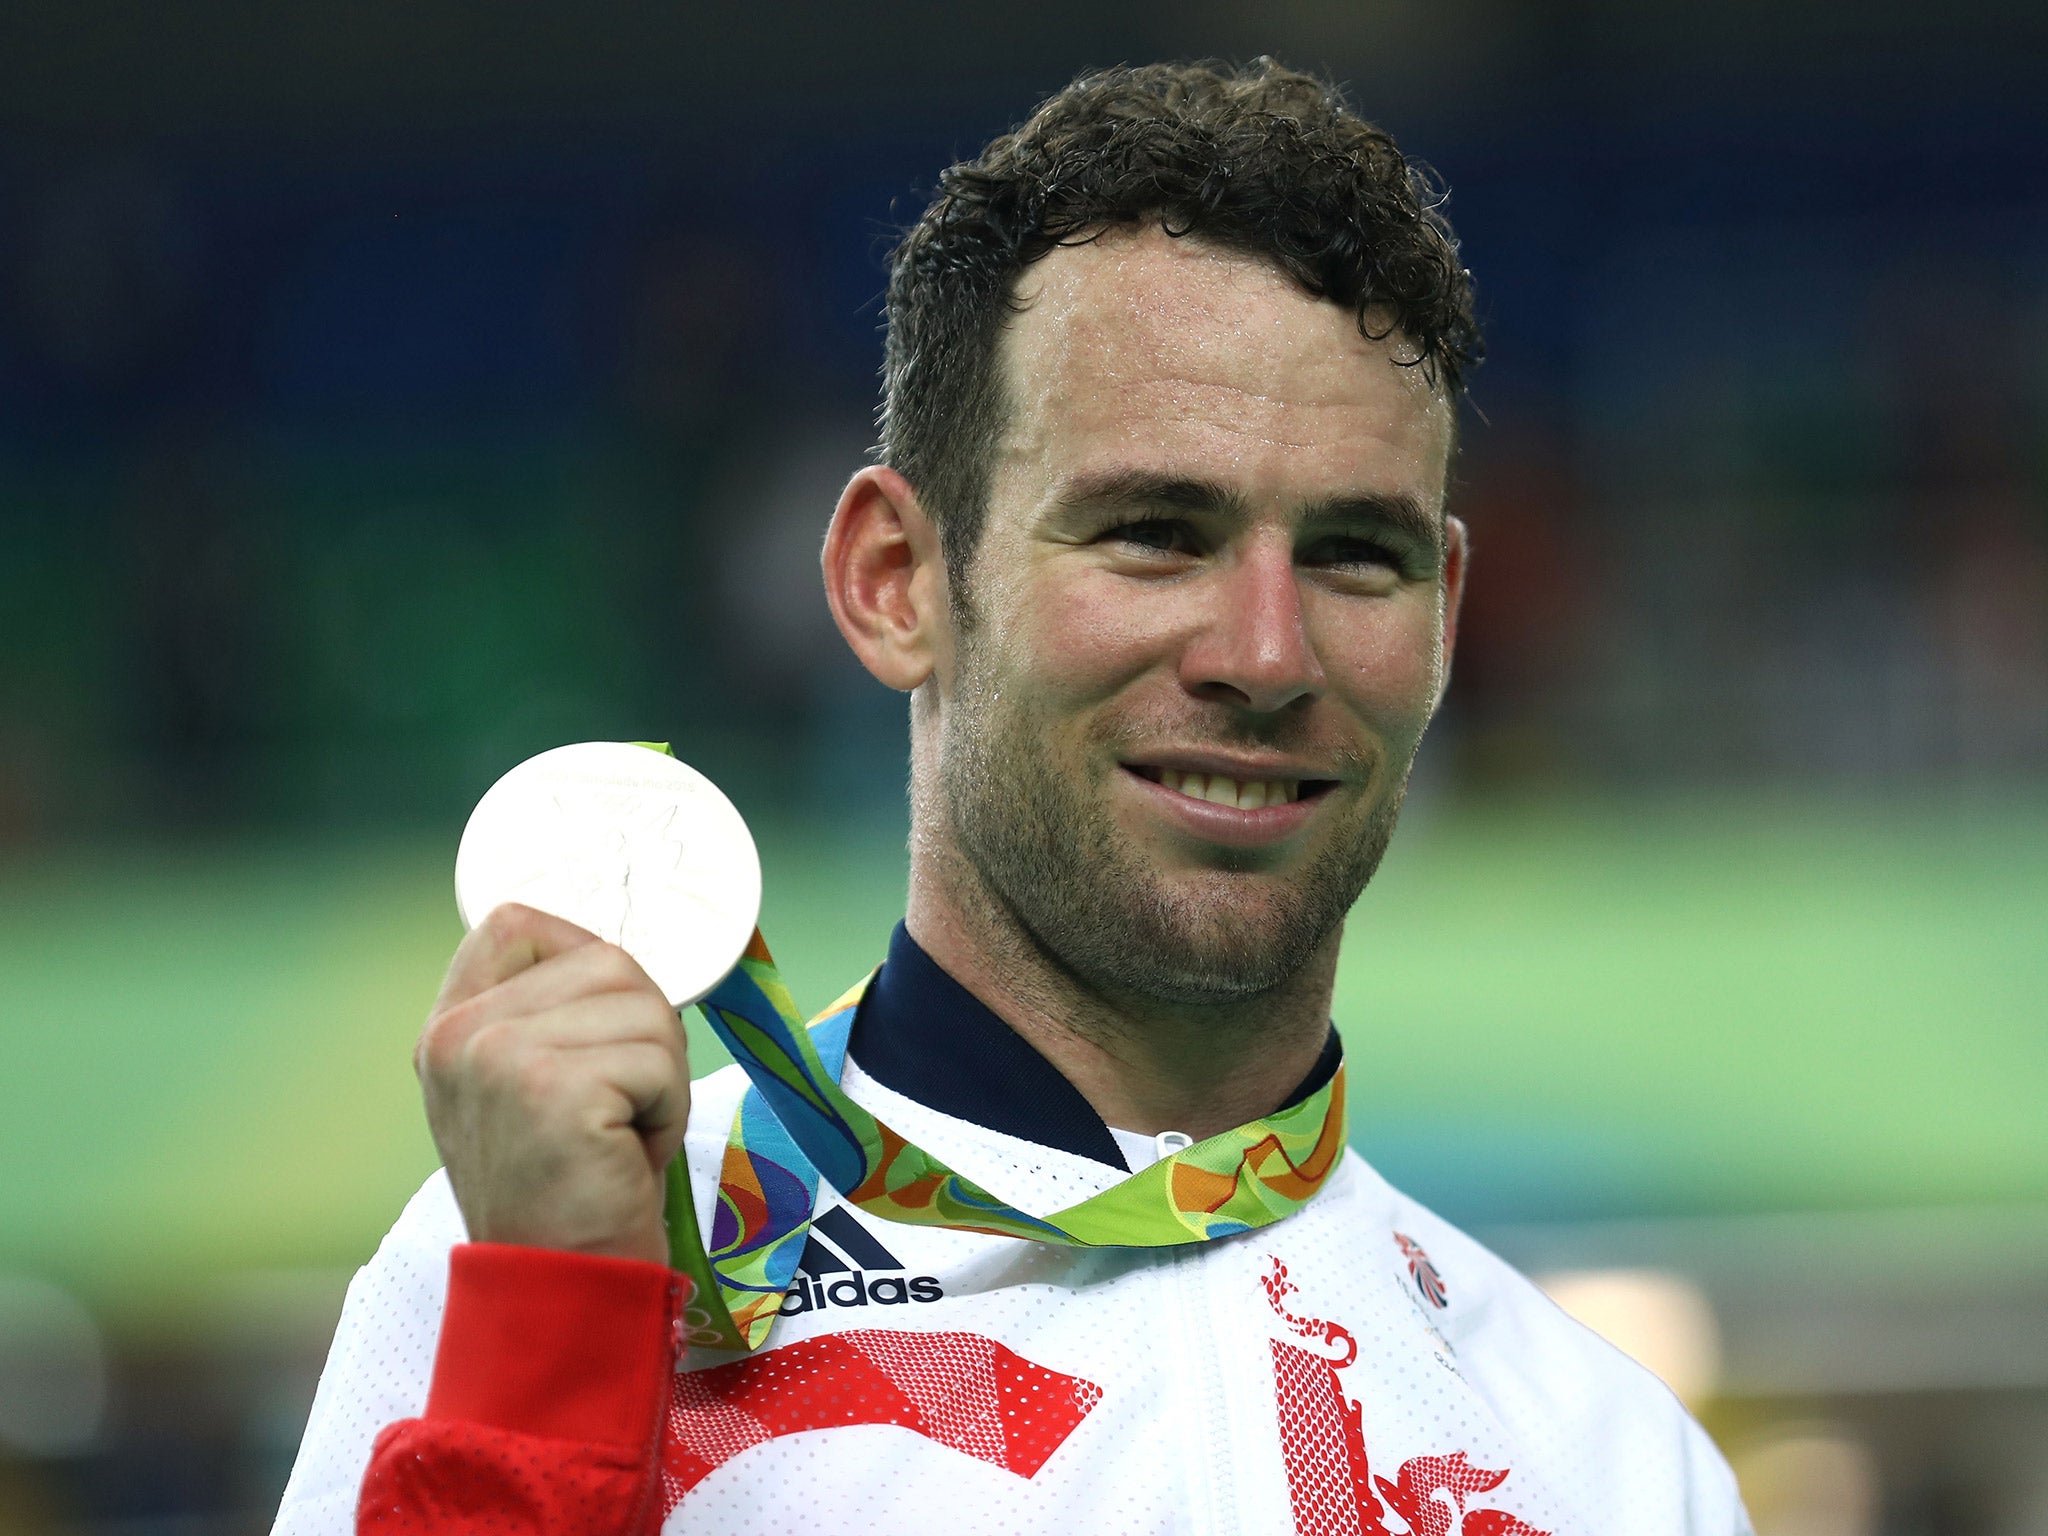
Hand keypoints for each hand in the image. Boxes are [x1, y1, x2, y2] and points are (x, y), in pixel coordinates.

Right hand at [415, 902, 688, 1264]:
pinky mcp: (554, 1089)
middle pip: (608, 960)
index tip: (602, 1029)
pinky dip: (667, 1111)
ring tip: (620, 1138)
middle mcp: (461, 1035)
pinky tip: (626, 1157)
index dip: (583, 957)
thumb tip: (623, 956)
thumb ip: (548, 1016)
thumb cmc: (570, 1191)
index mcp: (448, 1029)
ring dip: (662, 1076)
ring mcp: (500, 1056)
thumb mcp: (530, 1089)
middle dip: (643, 1034)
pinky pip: (660, 1060)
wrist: (559, 1293)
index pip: (515, 923)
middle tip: (618, 1113)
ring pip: (645, 1007)